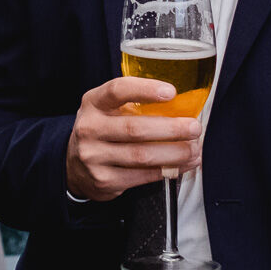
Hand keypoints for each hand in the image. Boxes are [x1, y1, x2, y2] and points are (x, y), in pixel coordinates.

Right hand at [64, 77, 202, 201]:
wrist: (75, 165)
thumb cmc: (104, 130)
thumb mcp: (108, 109)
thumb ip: (134, 103)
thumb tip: (183, 104)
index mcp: (93, 103)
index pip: (117, 90)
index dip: (145, 90)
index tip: (172, 92)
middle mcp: (89, 128)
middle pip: (134, 128)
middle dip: (171, 129)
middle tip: (195, 128)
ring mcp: (94, 156)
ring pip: (141, 155)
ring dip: (174, 153)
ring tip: (194, 150)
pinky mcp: (103, 180)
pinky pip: (141, 176)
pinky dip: (167, 171)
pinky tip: (182, 165)